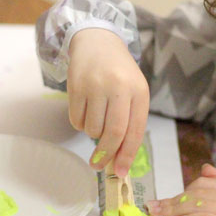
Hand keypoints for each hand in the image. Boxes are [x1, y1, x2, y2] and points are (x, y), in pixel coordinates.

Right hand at [68, 28, 149, 176]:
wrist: (98, 42)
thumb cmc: (119, 74)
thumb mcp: (132, 93)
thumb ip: (129, 124)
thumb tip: (117, 160)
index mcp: (139, 91)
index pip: (134, 131)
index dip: (126, 156)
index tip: (120, 173)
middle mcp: (119, 87)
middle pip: (112, 133)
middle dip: (105, 154)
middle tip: (98, 165)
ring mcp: (96, 85)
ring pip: (91, 129)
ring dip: (92, 133)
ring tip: (96, 117)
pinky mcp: (76, 86)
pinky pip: (75, 120)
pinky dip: (79, 123)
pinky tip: (86, 108)